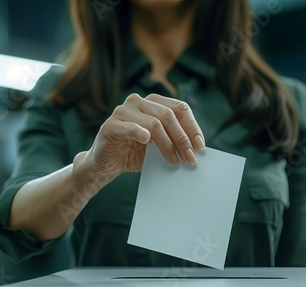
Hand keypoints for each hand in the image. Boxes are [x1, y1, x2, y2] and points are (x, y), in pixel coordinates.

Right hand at [84, 93, 205, 178]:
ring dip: (167, 144)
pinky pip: (130, 127)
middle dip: (182, 139)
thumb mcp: (158, 147)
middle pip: (168, 116)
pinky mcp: (110, 125)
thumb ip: (174, 141)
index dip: (192, 126)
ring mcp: (123, 111)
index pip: (179, 108)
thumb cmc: (134, 154)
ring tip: (174, 160)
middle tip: (190, 158)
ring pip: (154, 123)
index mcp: (153, 103)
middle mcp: (138, 102)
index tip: (200, 146)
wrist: (105, 166)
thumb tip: (197, 149)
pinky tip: (147, 142)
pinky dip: (141, 134)